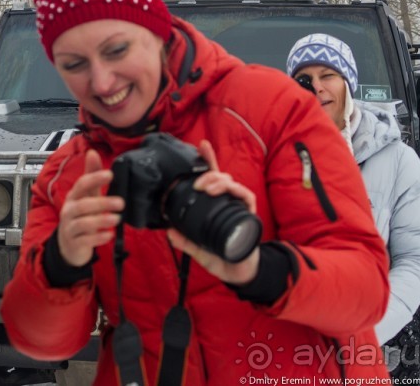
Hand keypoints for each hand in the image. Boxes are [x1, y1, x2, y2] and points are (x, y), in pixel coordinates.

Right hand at [57, 149, 124, 266]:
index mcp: (73, 197)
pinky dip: (98, 237)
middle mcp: (69, 211)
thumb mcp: (85, 196)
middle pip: (83, 205)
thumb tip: (92, 153)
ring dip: (101, 220)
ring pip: (83, 223)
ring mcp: (70, 228)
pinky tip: (109, 235)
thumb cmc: (79, 217)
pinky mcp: (74, 243)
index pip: (81, 185)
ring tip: (117, 219)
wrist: (68, 245)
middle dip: (102, 203)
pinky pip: (85, 240)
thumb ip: (91, 176)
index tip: (110, 174)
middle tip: (121, 203)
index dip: (94, 178)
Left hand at [166, 140, 259, 284]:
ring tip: (206, 187)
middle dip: (208, 172)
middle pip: (220, 176)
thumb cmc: (221, 257)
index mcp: (215, 205)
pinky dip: (235, 190)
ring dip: (218, 181)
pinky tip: (225, 191)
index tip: (201, 146)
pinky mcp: (249, 213)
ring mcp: (238, 206)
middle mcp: (227, 202)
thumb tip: (169, 232)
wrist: (239, 273)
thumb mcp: (198, 249)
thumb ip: (185, 241)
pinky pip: (245, 195)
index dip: (207, 161)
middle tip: (197, 183)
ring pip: (231, 183)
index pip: (211, 180)